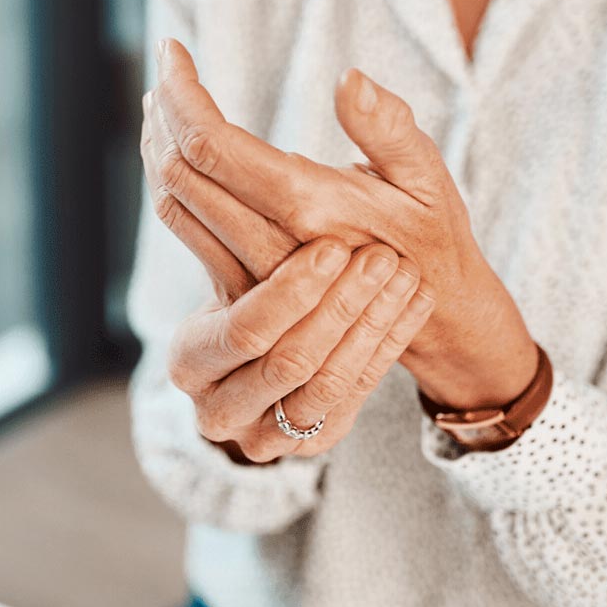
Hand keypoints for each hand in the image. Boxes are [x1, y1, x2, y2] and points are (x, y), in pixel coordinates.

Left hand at [149, 38, 537, 410]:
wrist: (428, 317)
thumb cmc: (430, 236)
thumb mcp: (427, 176)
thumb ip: (389, 128)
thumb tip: (349, 78)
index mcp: (308, 206)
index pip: (212, 145)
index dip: (181, 92)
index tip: (172, 47)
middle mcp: (268, 243)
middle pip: (180, 171)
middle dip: (161, 111)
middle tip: (166, 63)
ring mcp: (251, 270)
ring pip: (174, 202)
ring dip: (157, 144)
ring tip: (160, 97)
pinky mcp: (244, 282)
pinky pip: (187, 226)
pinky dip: (171, 178)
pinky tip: (175, 147)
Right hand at [168, 237, 433, 463]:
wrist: (266, 350)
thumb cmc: (247, 292)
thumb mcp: (233, 271)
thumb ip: (231, 236)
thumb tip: (216, 167)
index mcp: (190, 361)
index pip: (243, 330)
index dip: (292, 291)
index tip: (334, 246)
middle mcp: (220, 410)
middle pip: (290, 361)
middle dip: (341, 305)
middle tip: (381, 256)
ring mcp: (268, 437)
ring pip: (331, 382)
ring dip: (373, 323)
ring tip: (404, 271)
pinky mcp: (315, 440)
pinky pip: (362, 392)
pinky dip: (391, 342)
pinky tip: (417, 298)